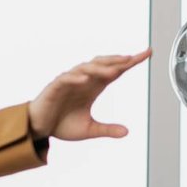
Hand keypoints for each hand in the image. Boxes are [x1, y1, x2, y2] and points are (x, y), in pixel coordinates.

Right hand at [27, 50, 151, 142]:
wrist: (39, 129)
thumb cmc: (62, 125)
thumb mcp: (88, 130)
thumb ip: (107, 129)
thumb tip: (127, 132)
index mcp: (94, 87)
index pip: (115, 71)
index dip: (130, 62)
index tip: (147, 54)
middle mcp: (84, 80)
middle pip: (103, 65)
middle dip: (117, 61)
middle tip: (132, 59)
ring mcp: (69, 82)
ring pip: (86, 68)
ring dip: (99, 68)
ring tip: (113, 70)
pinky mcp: (55, 87)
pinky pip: (66, 79)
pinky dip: (76, 77)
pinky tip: (85, 79)